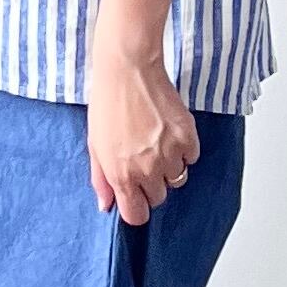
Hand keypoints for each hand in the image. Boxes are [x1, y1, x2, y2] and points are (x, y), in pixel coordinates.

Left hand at [86, 45, 199, 225]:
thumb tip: (106, 205)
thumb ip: (101, 180)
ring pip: (177, 178)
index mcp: (121, 175)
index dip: (136, 207)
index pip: (137, 215)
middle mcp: (147, 170)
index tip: (136, 196)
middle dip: (151, 184)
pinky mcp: (187, 137)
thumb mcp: (95, 145)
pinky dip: (184, 149)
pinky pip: (191, 158)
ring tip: (156, 142)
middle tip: (143, 159)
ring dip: (169, 166)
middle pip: (158, 197)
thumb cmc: (108, 103)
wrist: (128, 70)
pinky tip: (169, 131)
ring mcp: (170, 154)